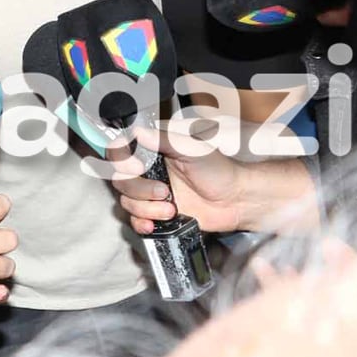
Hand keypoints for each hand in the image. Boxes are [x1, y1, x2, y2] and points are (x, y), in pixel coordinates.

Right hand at [93, 121, 316, 235]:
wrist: (236, 200)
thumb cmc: (219, 170)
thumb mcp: (192, 149)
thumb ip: (163, 140)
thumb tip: (138, 132)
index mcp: (153, 152)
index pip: (120, 152)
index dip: (120, 160)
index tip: (135, 167)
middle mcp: (148, 172)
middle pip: (120, 181)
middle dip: (140, 190)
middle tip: (164, 191)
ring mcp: (151, 195)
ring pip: (127, 203)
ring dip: (146, 209)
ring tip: (171, 210)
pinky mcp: (156, 215)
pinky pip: (135, 221)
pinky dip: (141, 224)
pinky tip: (153, 224)